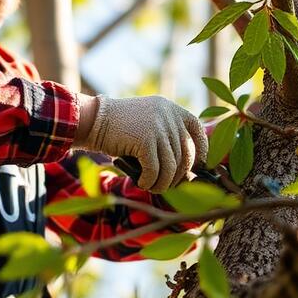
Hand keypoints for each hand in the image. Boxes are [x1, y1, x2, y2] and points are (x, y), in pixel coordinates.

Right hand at [74, 95, 206, 191]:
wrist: (94, 120)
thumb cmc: (120, 128)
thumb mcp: (148, 123)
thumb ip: (166, 136)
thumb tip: (185, 170)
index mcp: (171, 109)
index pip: (197, 129)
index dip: (203, 149)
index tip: (200, 166)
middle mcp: (168, 115)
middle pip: (185, 154)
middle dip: (178, 175)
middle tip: (167, 185)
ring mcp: (158, 126)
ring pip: (172, 166)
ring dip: (164, 183)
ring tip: (153, 188)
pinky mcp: (145, 140)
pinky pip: (156, 170)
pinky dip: (150, 181)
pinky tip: (142, 182)